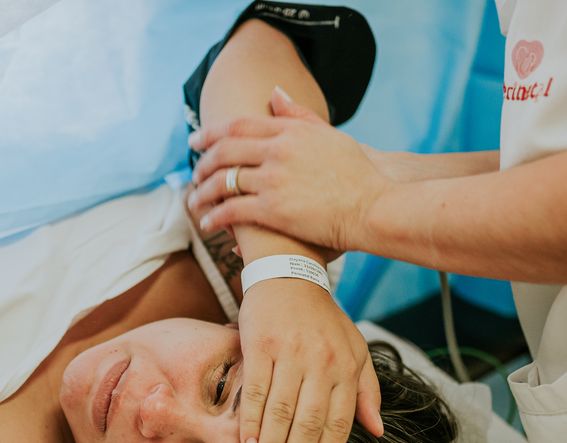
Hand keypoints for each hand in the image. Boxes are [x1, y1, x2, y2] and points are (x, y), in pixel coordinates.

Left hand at [188, 88, 390, 252]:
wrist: (373, 208)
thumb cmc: (358, 175)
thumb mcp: (330, 136)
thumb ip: (298, 116)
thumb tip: (274, 93)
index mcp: (290, 131)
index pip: (239, 125)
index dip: (212, 132)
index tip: (197, 140)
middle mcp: (278, 151)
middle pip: (225, 151)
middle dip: (202, 161)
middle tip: (192, 171)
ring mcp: (273, 180)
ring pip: (223, 181)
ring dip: (202, 192)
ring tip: (194, 201)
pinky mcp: (272, 210)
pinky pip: (231, 211)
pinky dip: (214, 218)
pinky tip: (207, 225)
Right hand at [237, 276, 382, 442]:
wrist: (288, 274)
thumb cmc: (323, 319)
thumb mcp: (355, 349)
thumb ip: (366, 391)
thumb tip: (378, 431)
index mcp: (347, 367)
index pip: (339, 423)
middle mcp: (322, 362)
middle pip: (309, 423)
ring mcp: (291, 353)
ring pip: (282, 412)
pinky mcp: (261, 345)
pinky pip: (257, 390)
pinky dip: (252, 421)